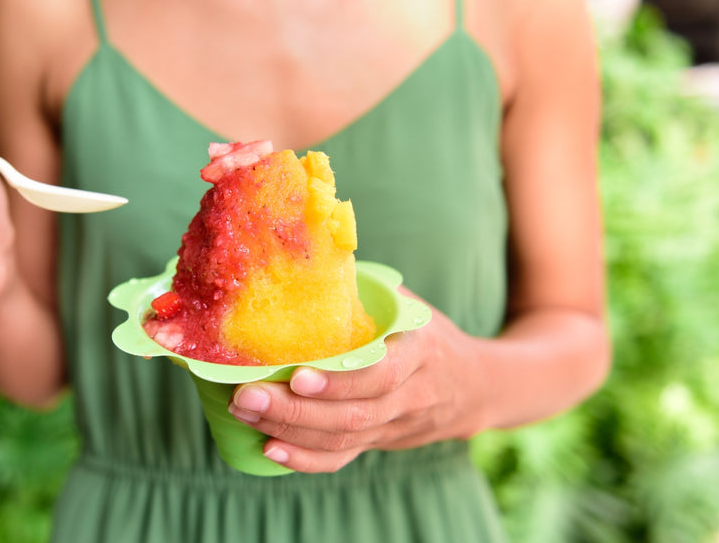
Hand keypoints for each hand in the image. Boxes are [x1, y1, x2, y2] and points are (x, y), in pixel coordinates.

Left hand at [227, 285, 492, 472]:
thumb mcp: (410, 308)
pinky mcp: (378, 443)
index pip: (381, 375)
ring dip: (289, 430)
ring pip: (343, 440)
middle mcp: (411, 396)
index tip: (296, 375)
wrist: (474, 387)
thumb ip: (367, 293)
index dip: (338, 381)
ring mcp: (395, 426)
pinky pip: (343, 458)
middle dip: (294, 409)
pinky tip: (269, 448)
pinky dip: (305, 459)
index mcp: (420, 353)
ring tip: (244, 413)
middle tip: (246, 396)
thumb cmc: (428, 335)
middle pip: (353, 414)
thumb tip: (306, 260)